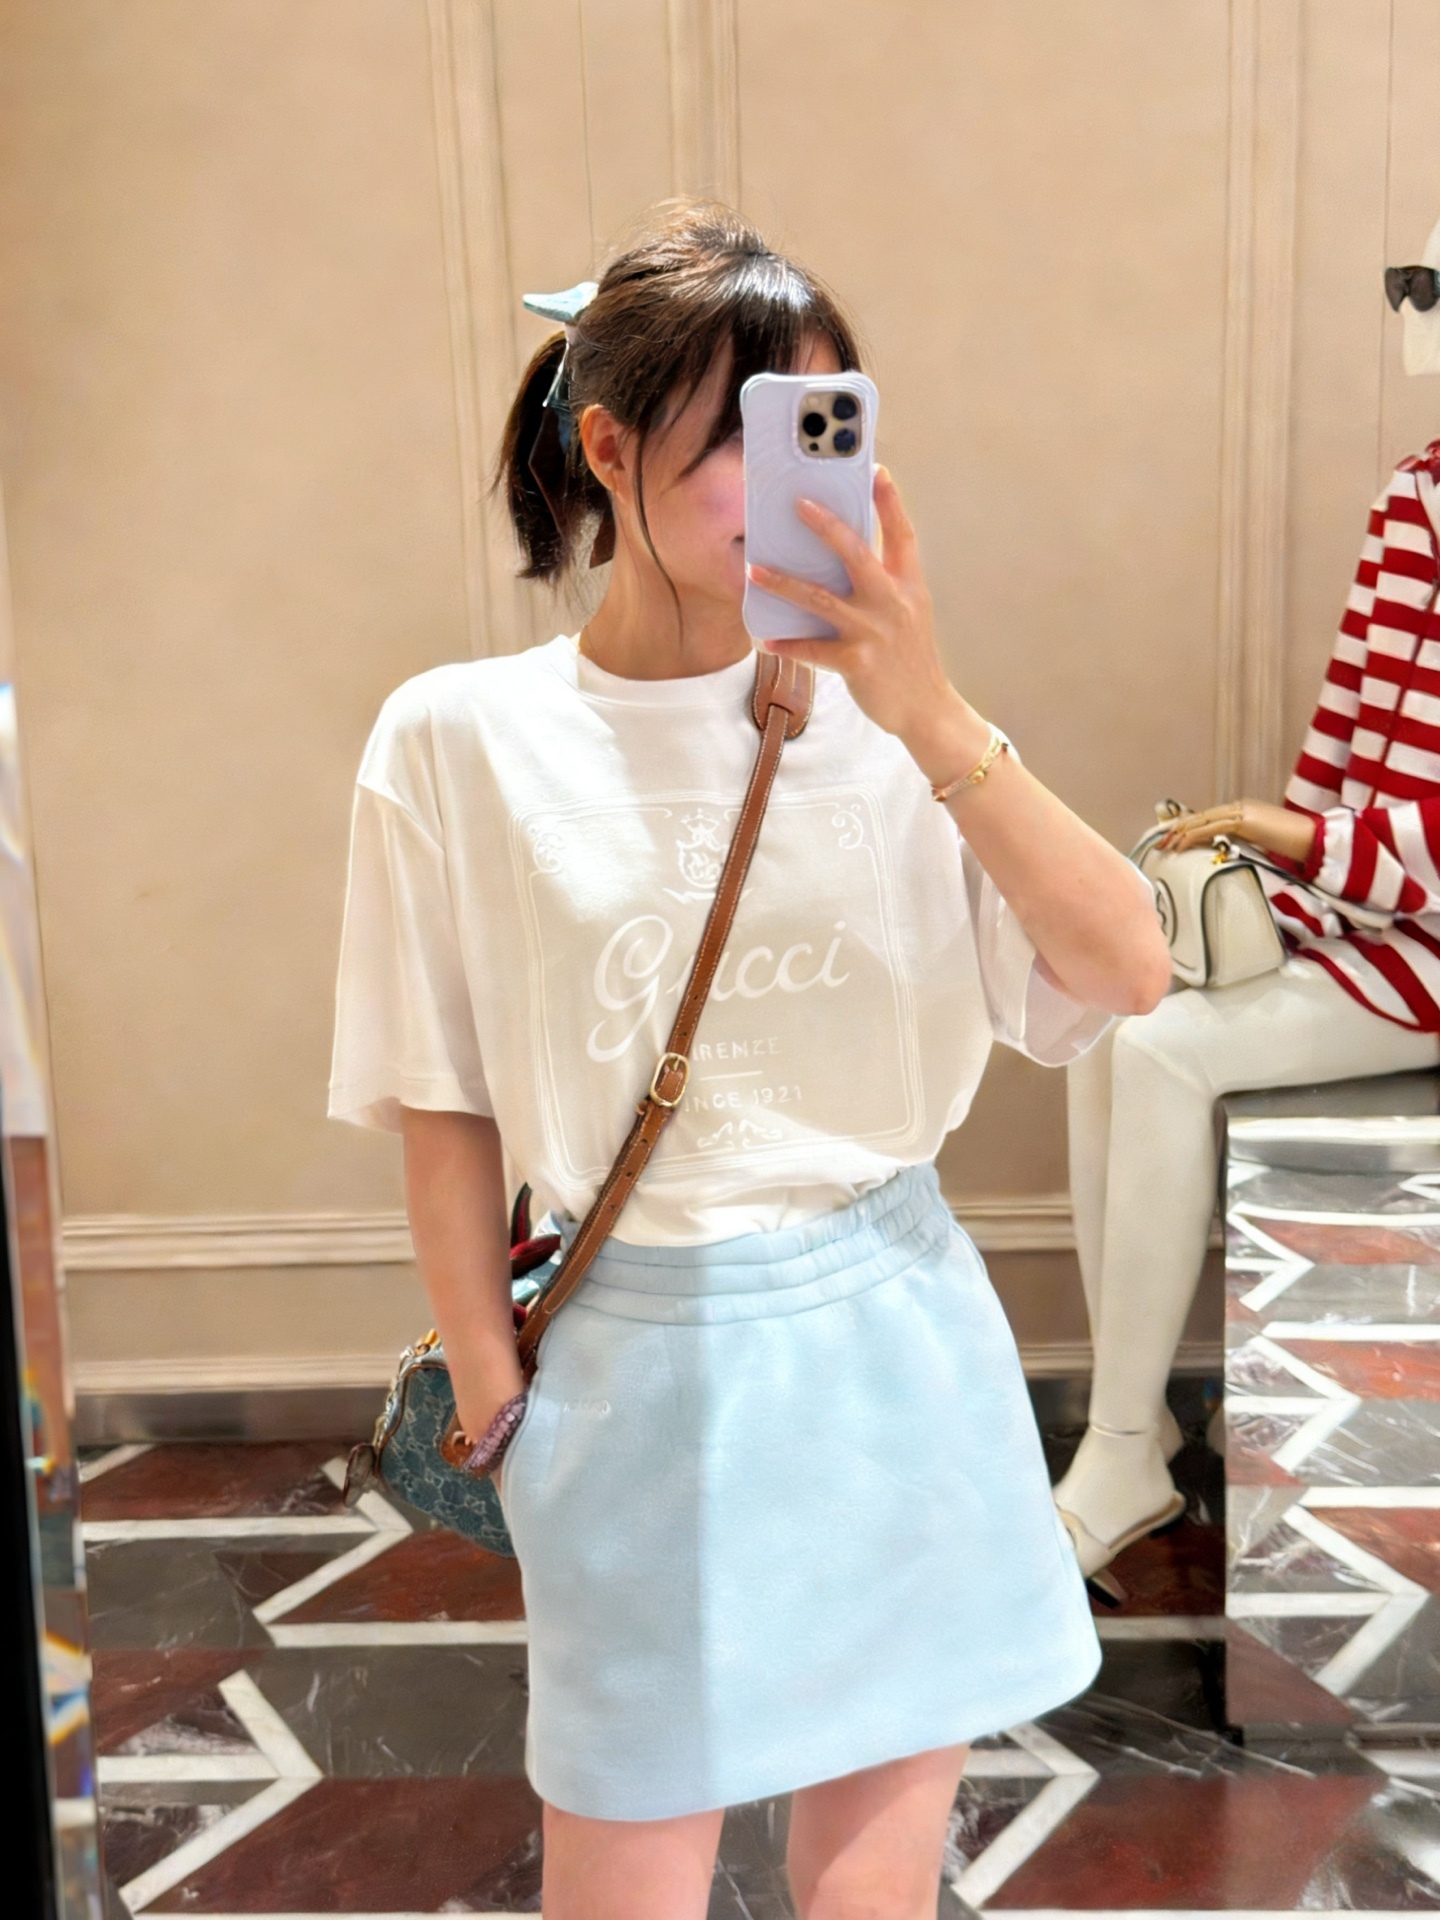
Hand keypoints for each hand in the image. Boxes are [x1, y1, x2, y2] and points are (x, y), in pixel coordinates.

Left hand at [747, 468, 989, 785]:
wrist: (926, 708)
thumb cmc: (909, 656)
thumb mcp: (909, 611)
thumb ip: (884, 583)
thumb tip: (840, 557)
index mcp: (909, 585)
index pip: (902, 534)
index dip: (889, 500)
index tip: (875, 469)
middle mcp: (893, 602)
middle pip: (857, 552)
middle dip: (826, 525)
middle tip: (797, 504)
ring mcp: (874, 632)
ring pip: (822, 598)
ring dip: (785, 583)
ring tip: (755, 571)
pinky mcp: (858, 662)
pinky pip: (814, 649)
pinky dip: (788, 644)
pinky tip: (766, 639)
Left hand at [1159, 799, 1315, 865]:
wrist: (1312, 839)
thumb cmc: (1292, 846)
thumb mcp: (1261, 845)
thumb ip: (1243, 845)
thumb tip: (1226, 856)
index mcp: (1243, 811)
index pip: (1208, 819)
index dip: (1188, 829)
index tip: (1172, 841)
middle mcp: (1238, 807)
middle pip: (1200, 817)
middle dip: (1177, 830)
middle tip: (1160, 844)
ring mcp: (1240, 811)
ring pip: (1201, 821)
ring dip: (1180, 835)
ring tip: (1165, 847)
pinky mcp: (1243, 820)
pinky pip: (1211, 828)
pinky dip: (1193, 837)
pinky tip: (1181, 846)